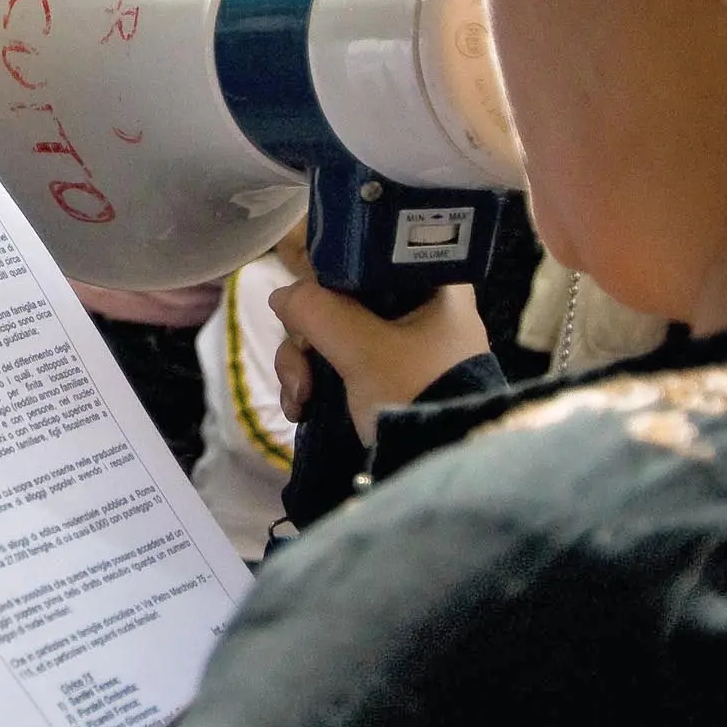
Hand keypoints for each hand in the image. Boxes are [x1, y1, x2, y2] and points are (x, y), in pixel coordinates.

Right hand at [271, 281, 491, 446]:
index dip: (324, 281)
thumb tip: (281, 295)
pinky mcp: (386, 379)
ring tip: (301, 401)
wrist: (444, 465)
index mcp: (432, 286)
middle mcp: (419, 310)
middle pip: (339, 302)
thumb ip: (315, 310)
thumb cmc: (416, 394)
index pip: (364, 260)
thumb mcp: (363, 349)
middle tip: (304, 373)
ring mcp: (402, 348)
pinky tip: (301, 409)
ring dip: (302, 367)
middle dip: (306, 340)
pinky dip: (314, 384)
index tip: (305, 311)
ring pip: (331, 336)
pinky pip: (337, 365)